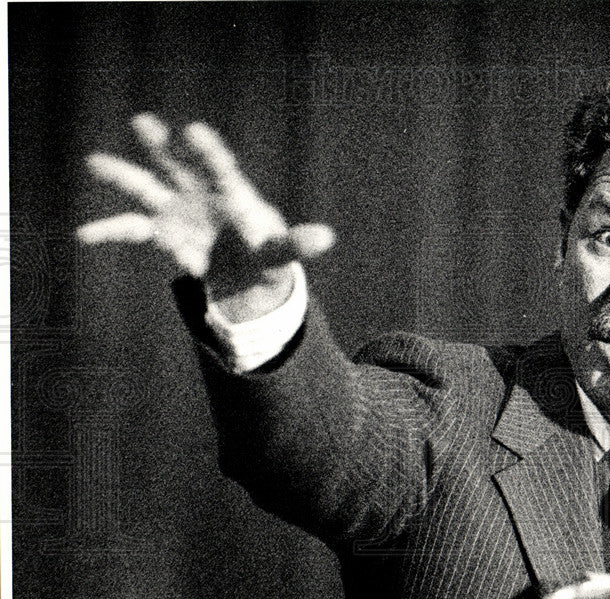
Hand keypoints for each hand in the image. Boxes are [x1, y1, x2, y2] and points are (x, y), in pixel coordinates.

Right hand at [78, 114, 334, 320]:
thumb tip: (328, 238)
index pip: (220, 166)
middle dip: (161, 145)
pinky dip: (109, 232)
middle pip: (177, 163)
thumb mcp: (280, 252)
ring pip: (146, 187)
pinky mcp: (161, 231)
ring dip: (122, 175)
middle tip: (143, 123)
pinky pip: (131, 229)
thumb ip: (298, 244)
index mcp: (231, 192)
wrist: (244, 265)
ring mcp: (176, 209)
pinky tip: (83, 236)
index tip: (194, 131)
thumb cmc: (264, 250)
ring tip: (93, 162)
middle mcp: (198, 192)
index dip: (208, 150)